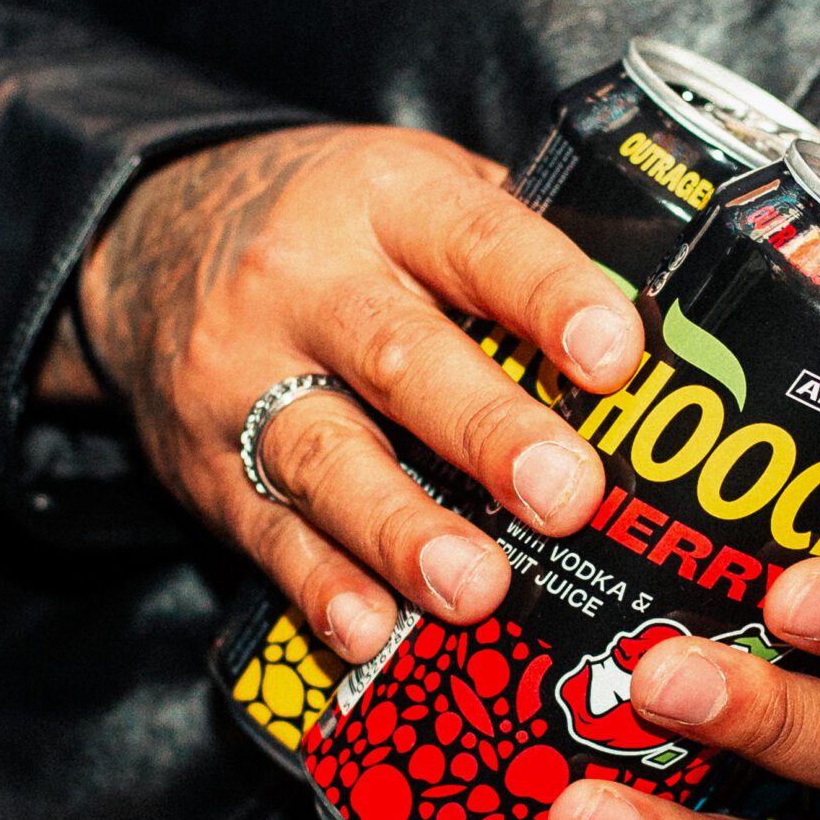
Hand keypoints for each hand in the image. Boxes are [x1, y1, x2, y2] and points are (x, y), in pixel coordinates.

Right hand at [35, 125, 642, 661]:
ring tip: (477, 587)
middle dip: (488, 432)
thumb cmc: (335, 224)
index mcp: (385, 200)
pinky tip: (371, 632)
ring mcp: (245, 378)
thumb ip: (523, 245)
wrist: (147, 240)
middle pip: (399, 358)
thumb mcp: (419, 188)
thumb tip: (672, 325)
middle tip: (566, 494)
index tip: (614, 357)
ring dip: (404, 531)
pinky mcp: (208, 467)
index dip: (548, 297)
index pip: (479, 239)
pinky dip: (321, 588)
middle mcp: (306, 283)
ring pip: (326, 458)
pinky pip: (268, 534)